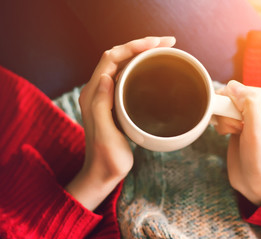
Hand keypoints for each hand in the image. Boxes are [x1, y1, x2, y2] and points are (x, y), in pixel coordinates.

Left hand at [66, 36, 175, 209]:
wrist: (103, 173)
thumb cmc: (106, 158)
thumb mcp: (105, 135)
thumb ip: (101, 106)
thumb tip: (107, 77)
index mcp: (93, 95)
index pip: (111, 58)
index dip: (133, 46)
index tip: (157, 43)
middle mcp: (97, 91)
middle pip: (118, 56)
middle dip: (141, 45)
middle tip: (167, 43)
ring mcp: (106, 96)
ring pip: (123, 64)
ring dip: (142, 53)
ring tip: (164, 50)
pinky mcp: (115, 102)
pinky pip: (127, 77)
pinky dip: (141, 67)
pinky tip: (154, 69)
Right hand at [214, 80, 260, 205]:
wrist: (254, 179)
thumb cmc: (260, 158)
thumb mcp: (256, 131)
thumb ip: (248, 105)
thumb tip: (232, 86)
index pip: (239, 90)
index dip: (235, 108)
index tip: (244, 125)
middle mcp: (260, 100)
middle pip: (228, 95)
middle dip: (228, 114)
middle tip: (239, 130)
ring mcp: (247, 109)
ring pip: (221, 104)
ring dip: (224, 121)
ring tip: (236, 133)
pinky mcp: (236, 118)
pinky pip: (219, 112)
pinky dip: (220, 124)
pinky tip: (230, 133)